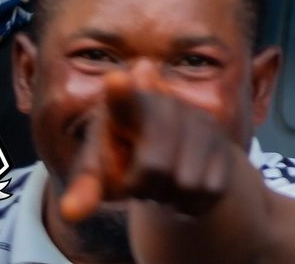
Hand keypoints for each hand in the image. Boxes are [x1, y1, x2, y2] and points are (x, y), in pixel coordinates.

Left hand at [58, 71, 248, 222]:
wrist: (177, 157)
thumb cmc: (125, 160)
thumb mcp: (99, 172)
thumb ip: (85, 189)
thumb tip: (70, 213)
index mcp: (127, 108)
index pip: (124, 100)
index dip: (121, 93)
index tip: (115, 80)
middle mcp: (169, 106)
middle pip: (154, 167)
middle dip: (142, 187)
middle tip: (137, 184)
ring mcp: (201, 124)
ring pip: (184, 182)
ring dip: (168, 196)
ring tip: (161, 184)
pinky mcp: (224, 147)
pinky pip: (207, 190)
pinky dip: (190, 201)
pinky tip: (182, 189)